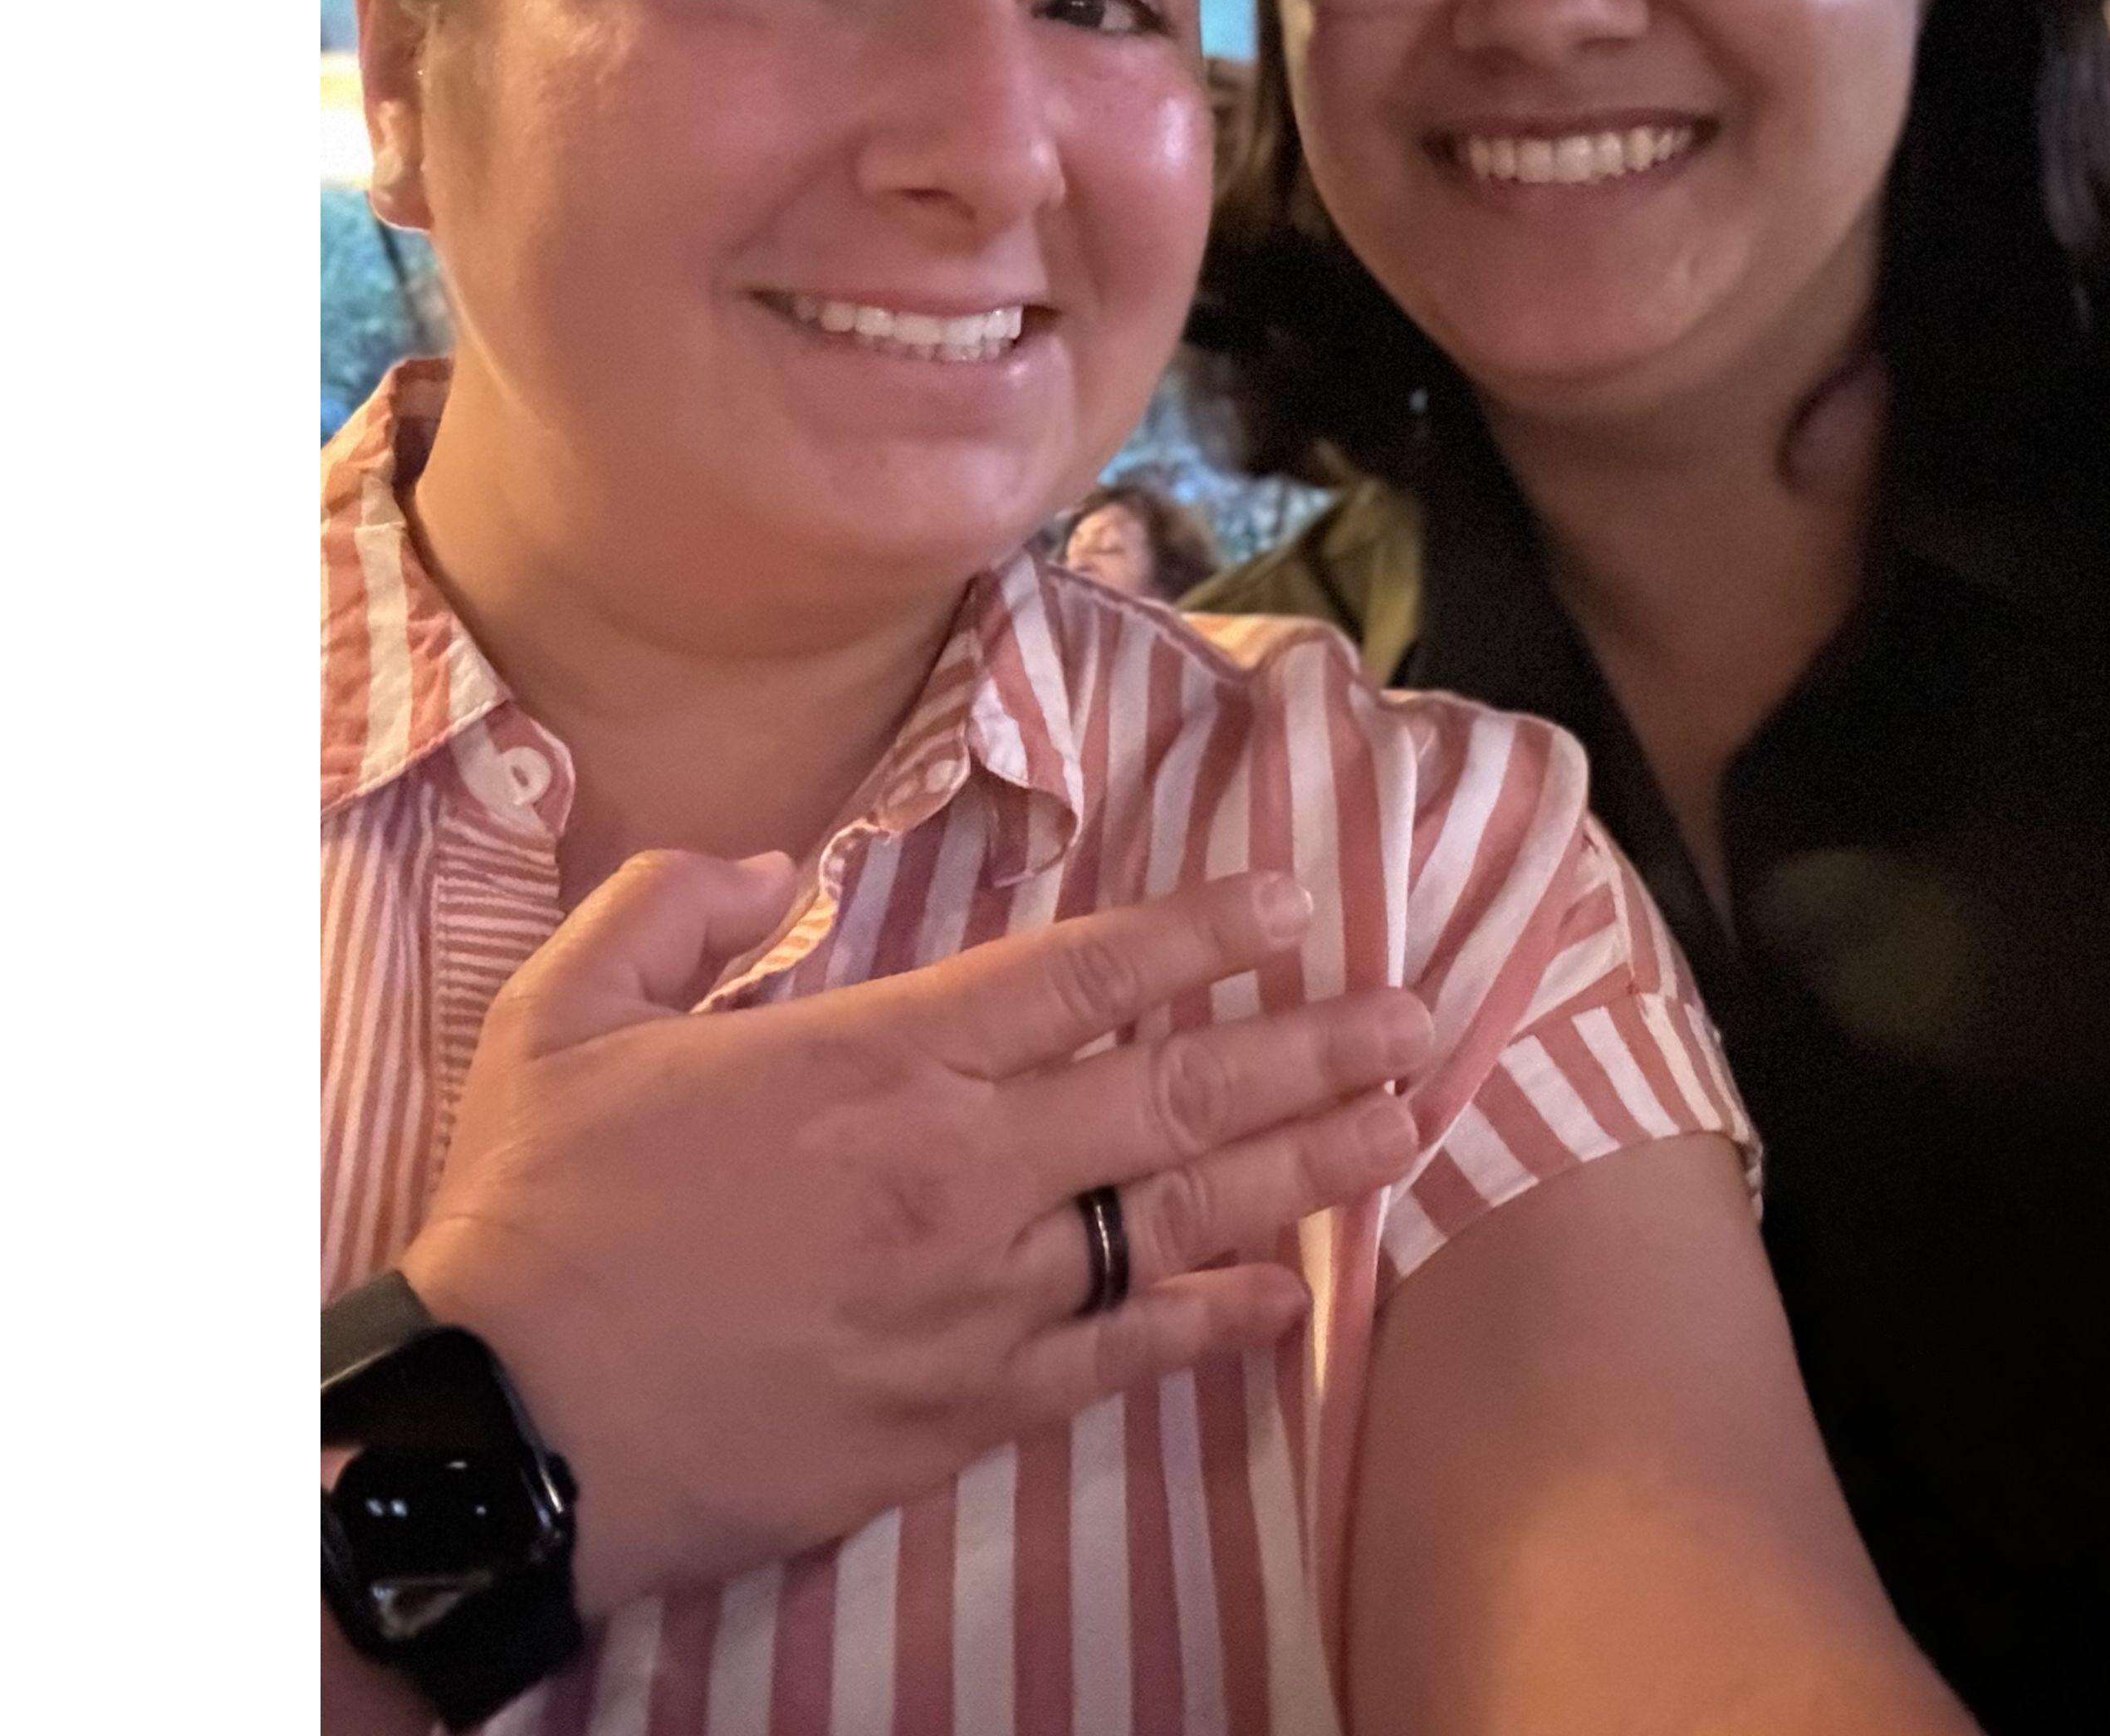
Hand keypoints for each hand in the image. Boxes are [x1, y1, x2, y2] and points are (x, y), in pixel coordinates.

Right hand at [399, 851, 1426, 1613]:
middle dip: (1307, 1048)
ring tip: (1406, 1127)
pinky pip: (1121, 1355)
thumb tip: (778, 867)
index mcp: (877, 1060)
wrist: (501, 1436)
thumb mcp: (562, 1014)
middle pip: (1171, 1092)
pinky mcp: (964, 1413)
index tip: (1292, 908)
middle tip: (1413, 1020)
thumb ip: (676, 905)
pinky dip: (1214, 1321)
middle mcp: (959, 1171)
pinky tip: (1291, 1297)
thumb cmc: (540, 1218)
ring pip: (1175, 1217)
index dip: (1199, 933)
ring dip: (1302, 1169)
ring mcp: (975, 1300)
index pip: (1079, 974)